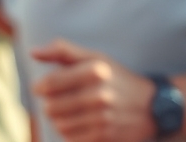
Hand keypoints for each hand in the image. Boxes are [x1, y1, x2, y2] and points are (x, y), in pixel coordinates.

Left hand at [32, 39, 157, 141]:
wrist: (152, 106)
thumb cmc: (117, 79)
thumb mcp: (96, 59)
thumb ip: (64, 52)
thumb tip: (33, 52)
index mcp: (96, 70)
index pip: (50, 83)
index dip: (41, 86)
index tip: (43, 87)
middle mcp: (100, 94)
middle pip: (50, 107)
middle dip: (51, 104)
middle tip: (62, 100)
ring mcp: (103, 117)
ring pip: (59, 124)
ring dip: (60, 119)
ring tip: (73, 111)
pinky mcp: (104, 136)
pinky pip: (71, 137)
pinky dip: (72, 131)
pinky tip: (83, 122)